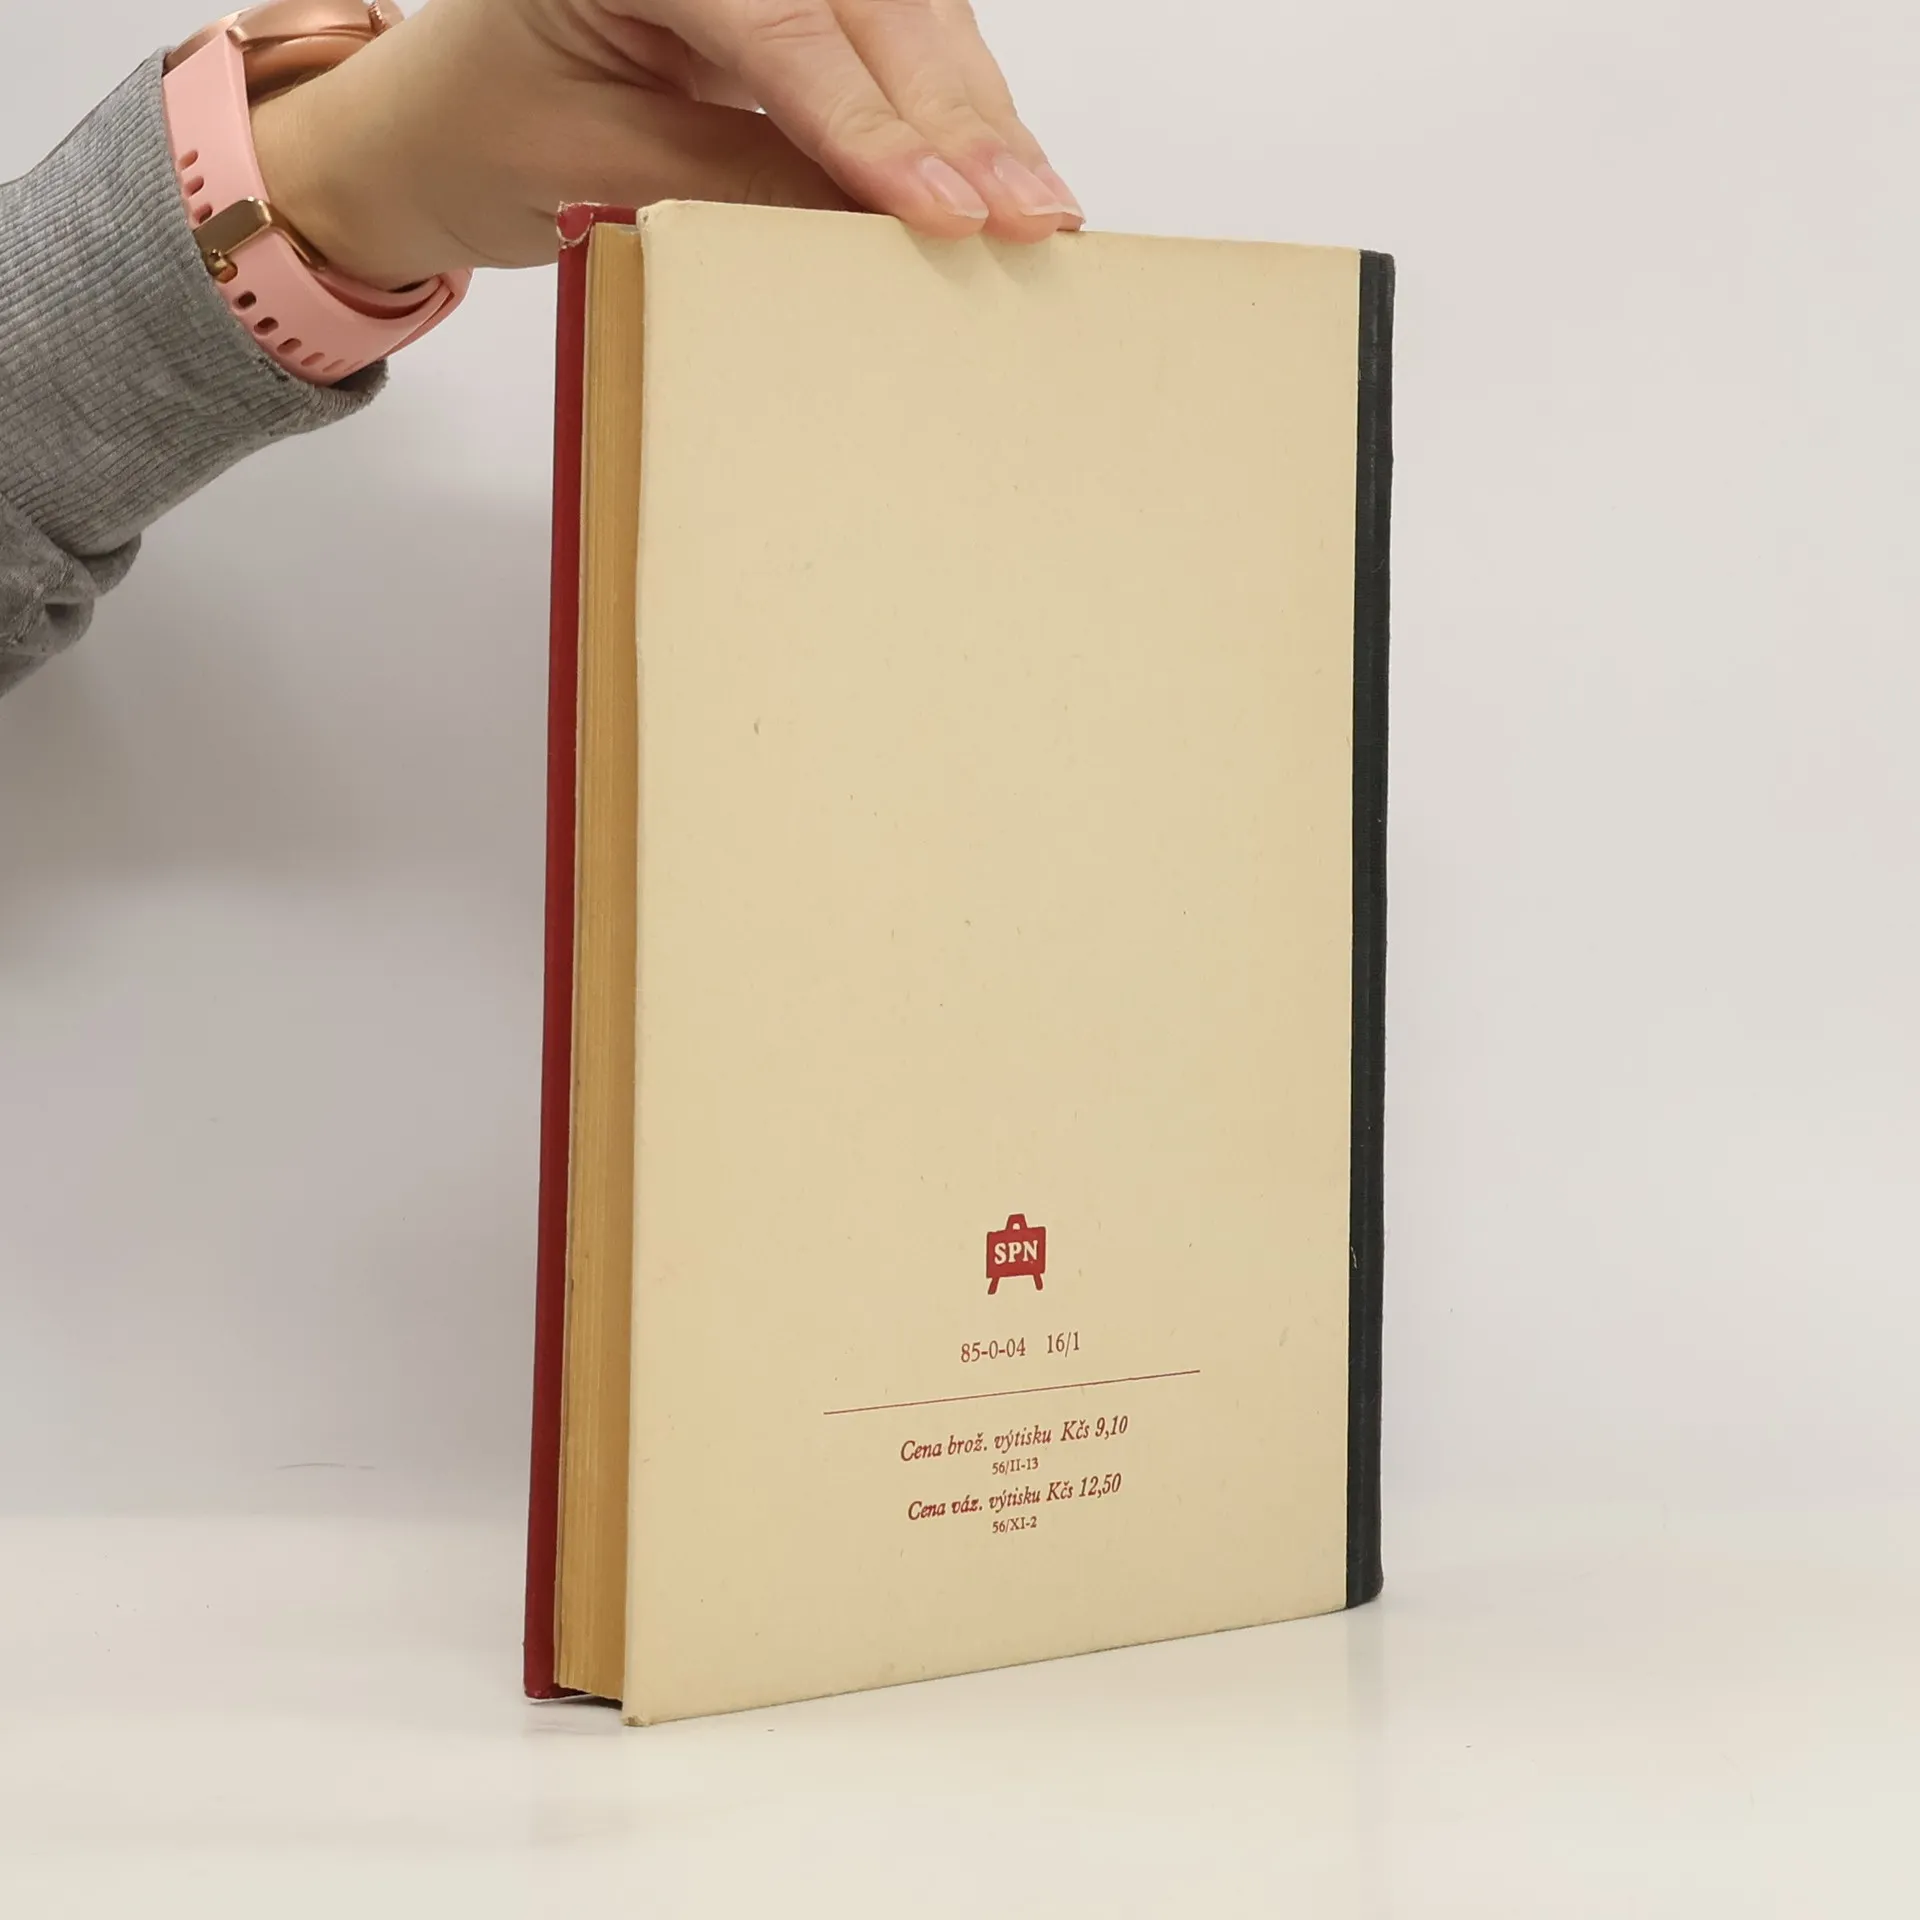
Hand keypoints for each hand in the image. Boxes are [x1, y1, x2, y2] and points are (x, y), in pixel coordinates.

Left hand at [251, 0, 1083, 290]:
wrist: (426, 129)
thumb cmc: (477, 133)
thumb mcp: (595, 168)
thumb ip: (737, 180)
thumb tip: (877, 219)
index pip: (780, 27)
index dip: (873, 124)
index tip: (947, 209)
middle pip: (869, 7)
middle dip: (958, 117)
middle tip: (1033, 214)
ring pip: (902, 18)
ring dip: (976, 115)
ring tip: (1039, 206)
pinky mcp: (783, 4)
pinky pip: (888, 45)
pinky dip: (948, 114)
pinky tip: (999, 171)